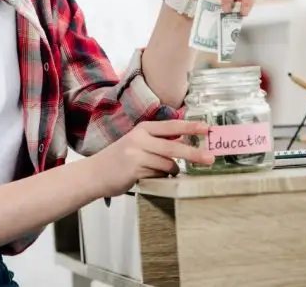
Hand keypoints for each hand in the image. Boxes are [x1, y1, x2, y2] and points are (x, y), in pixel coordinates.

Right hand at [88, 120, 214, 197]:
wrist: (95, 173)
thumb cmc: (120, 159)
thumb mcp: (138, 143)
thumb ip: (159, 142)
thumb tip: (186, 140)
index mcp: (143, 128)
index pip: (172, 126)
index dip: (191, 126)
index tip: (207, 128)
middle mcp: (140, 138)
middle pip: (174, 146)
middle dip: (194, 153)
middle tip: (210, 158)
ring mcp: (137, 153)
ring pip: (168, 164)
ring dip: (171, 171)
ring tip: (160, 172)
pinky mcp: (135, 169)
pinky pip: (158, 175)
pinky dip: (160, 178)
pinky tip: (149, 177)